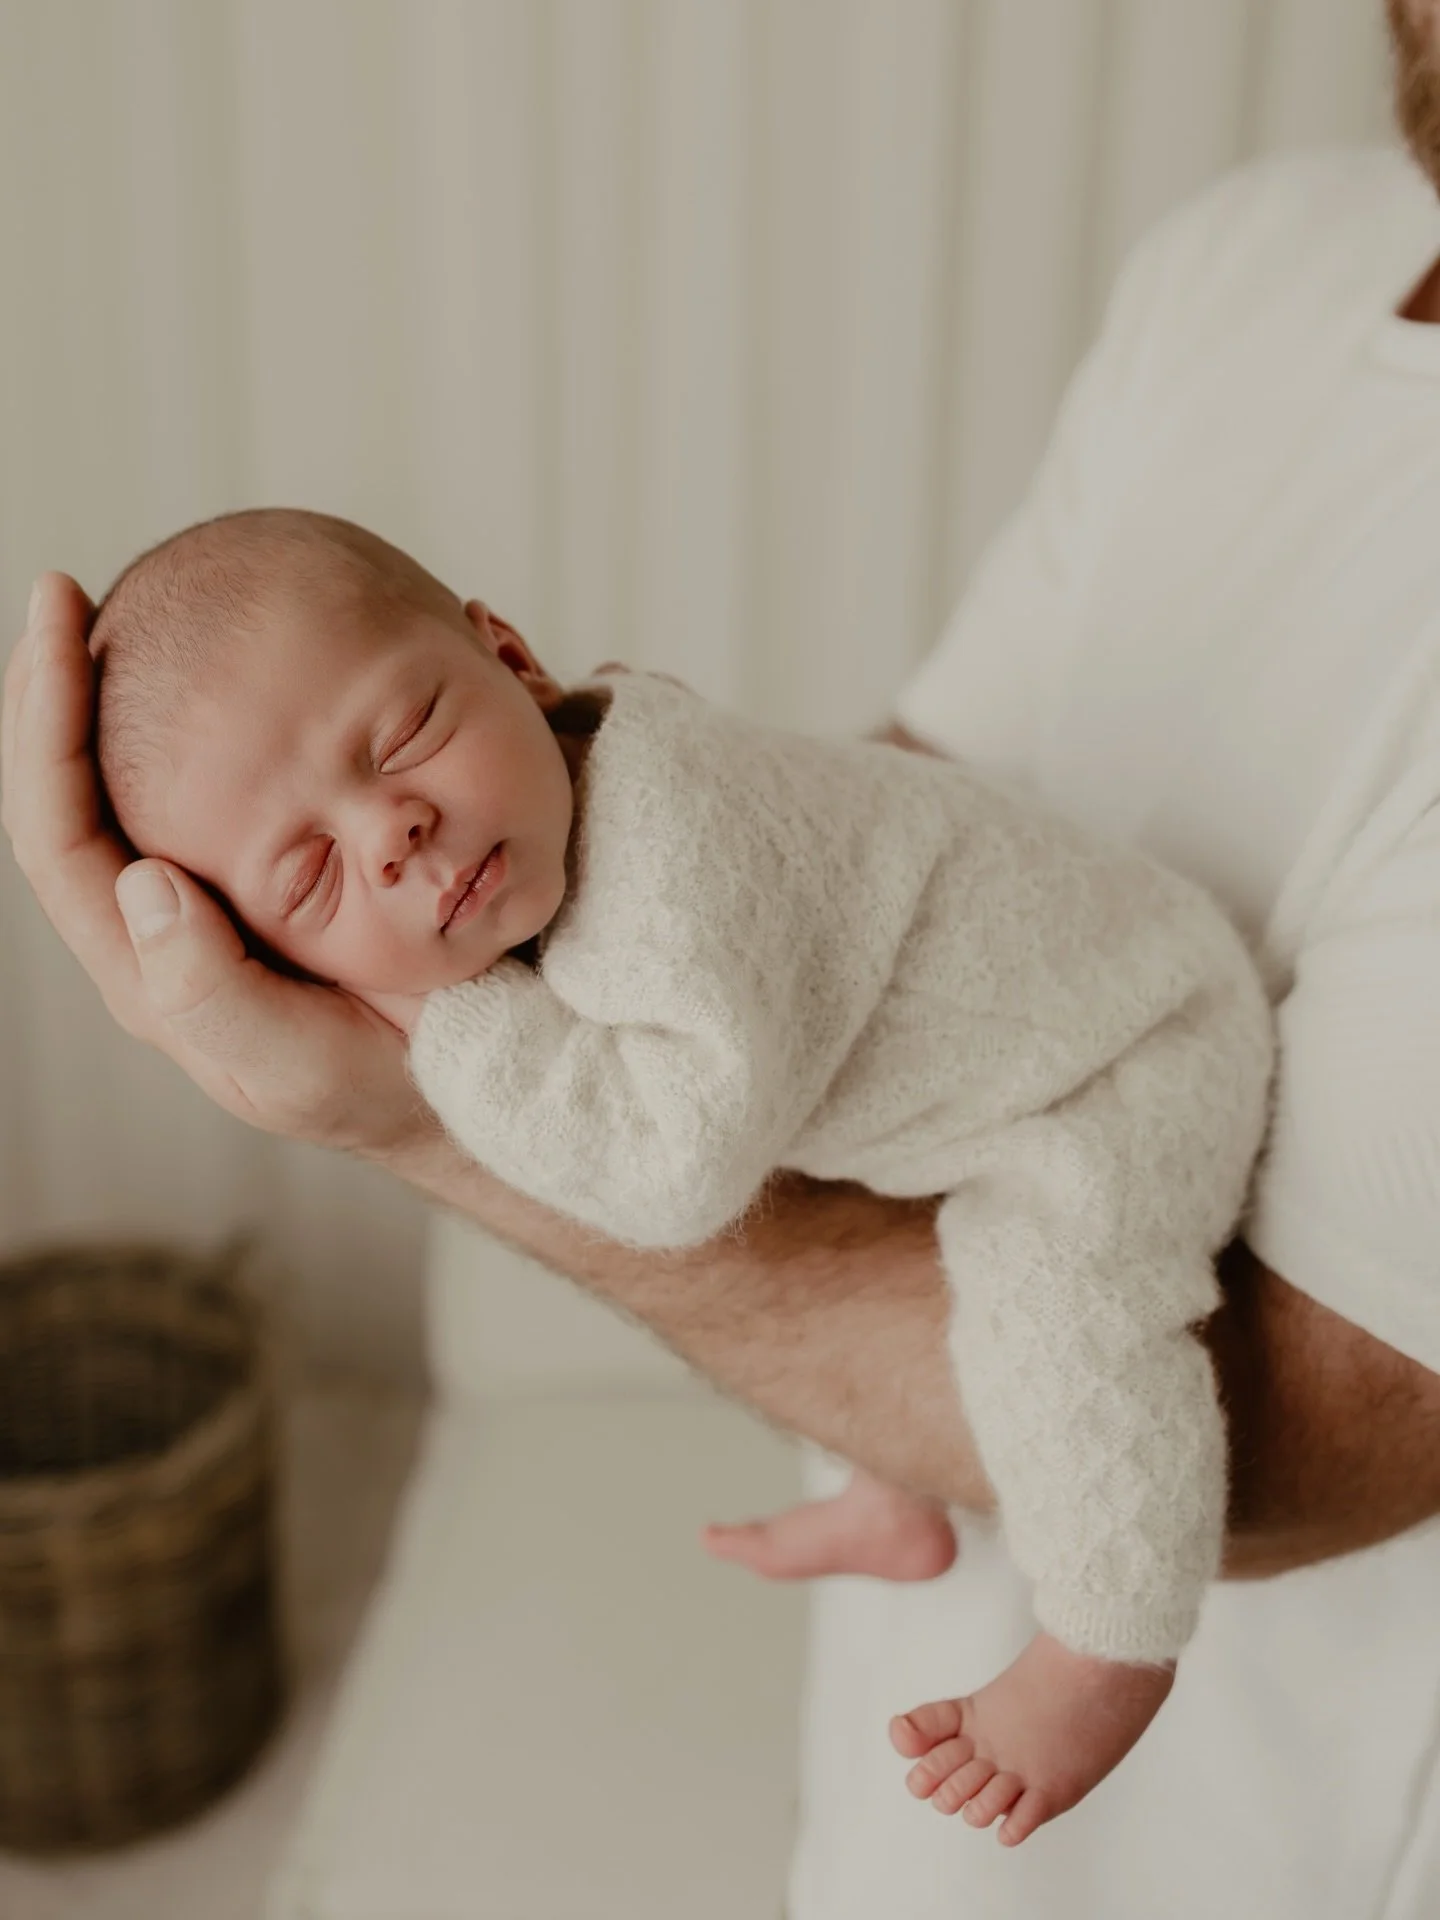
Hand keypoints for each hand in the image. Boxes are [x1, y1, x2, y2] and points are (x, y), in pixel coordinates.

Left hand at [2, 575, 433, 1154]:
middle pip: (68, 793)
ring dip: (110, 695)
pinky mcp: (267, 873)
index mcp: (150, 967)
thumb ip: (212, 993)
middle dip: (51, 689)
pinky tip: (220, 667)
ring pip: (126, 783)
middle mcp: (160, 924)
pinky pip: (205, 785)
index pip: (58, 833)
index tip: (57, 624)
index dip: (40, 727)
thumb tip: (141, 881)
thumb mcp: (298, 1064)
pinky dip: (195, 718)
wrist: (470, 1085)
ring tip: (114, 610)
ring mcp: (210, 896)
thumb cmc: (382, 1088)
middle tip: (63, 594)